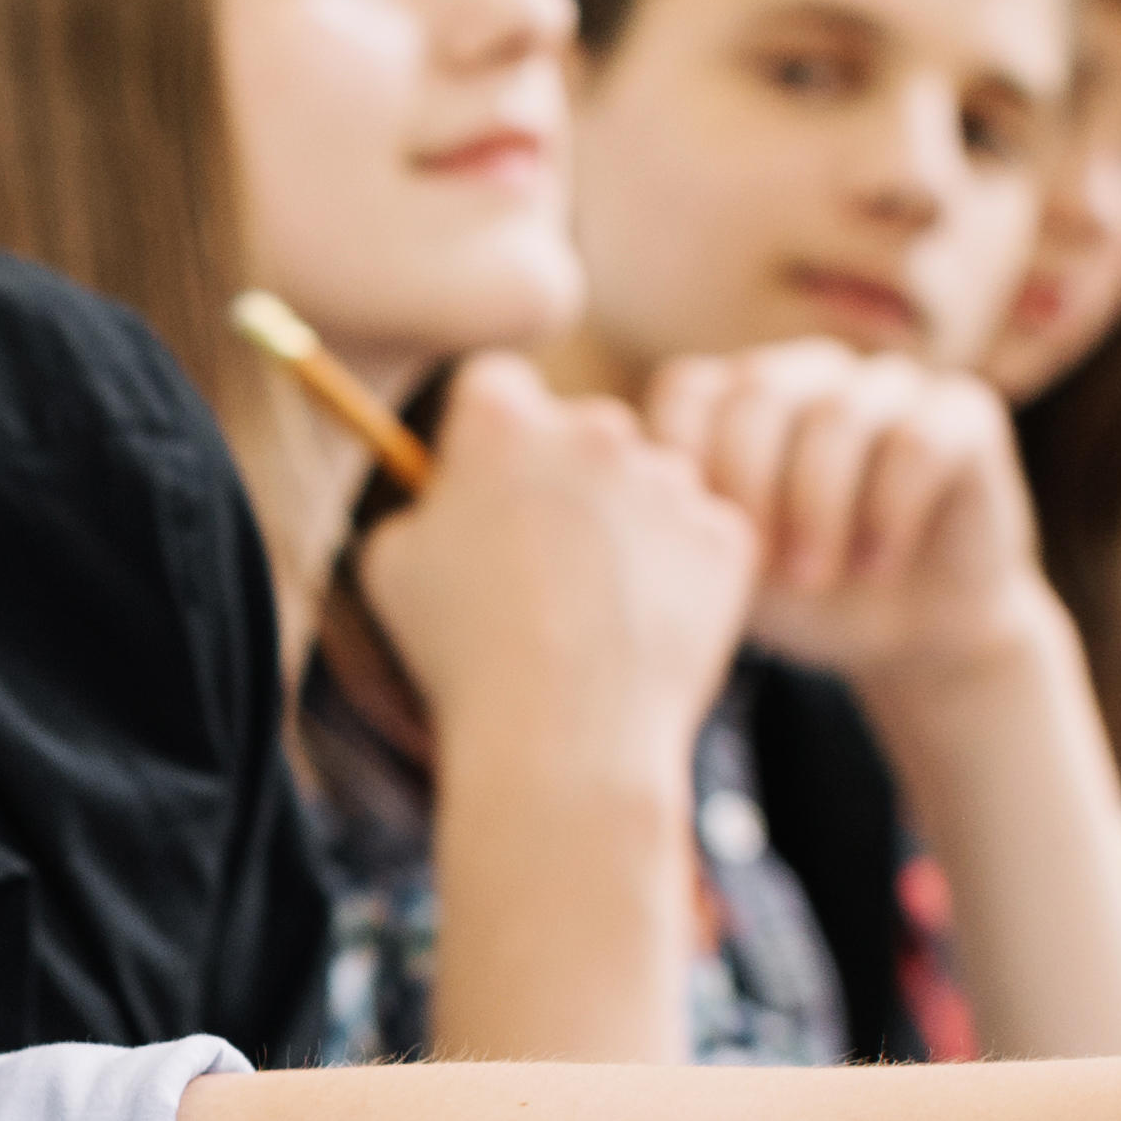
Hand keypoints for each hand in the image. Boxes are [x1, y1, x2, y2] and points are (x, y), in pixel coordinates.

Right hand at [348, 355, 761, 794]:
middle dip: (567, 483)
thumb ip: (420, 512)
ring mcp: (670, 478)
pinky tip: (642, 631)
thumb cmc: (465, 652)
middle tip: (544, 567)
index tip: (486, 494)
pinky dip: (681, 578)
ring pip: (649, 487)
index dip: (488, 440)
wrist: (565, 732)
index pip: (495, 387)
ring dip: (628, 530)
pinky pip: (701, 542)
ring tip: (594, 615)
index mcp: (502, 419)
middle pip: (582, 434)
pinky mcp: (728, 535)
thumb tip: (442, 511)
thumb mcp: (392, 569)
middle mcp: (594, 428)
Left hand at [627, 338, 1057, 703]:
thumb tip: (603, 509)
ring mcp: (888, 386)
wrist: (916, 637)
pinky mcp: (963, 413)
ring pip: (838, 413)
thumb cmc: (805, 602)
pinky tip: (875, 565)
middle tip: (760, 567)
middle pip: (758, 390)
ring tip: (816, 578)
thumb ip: (675, 527)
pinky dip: (888, 510)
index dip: (681, 462)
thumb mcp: (727, 570)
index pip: (687, 390)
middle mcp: (811, 376)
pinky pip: (916, 440)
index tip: (688, 543)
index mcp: (741, 400)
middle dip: (751, 486)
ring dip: (819, 506)